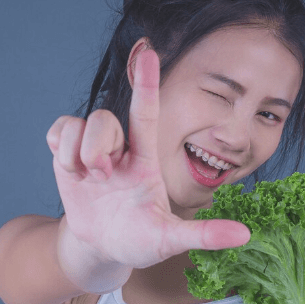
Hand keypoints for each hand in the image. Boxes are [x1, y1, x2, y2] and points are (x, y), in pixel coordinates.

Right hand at [45, 47, 250, 269]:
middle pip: (105, 119)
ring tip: (87, 179)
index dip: (146, 83)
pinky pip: (59, 131)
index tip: (149, 53)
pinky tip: (71, 171)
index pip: (146, 112)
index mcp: (145, 159)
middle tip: (103, 176)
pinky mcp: (68, 156)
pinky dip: (61, 150)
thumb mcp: (170, 240)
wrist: (102, 249)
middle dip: (98, 146)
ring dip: (78, 153)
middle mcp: (120, 148)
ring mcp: (92, 150)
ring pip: (80, 124)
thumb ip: (203, 235)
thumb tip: (245, 235)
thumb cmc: (139, 241)